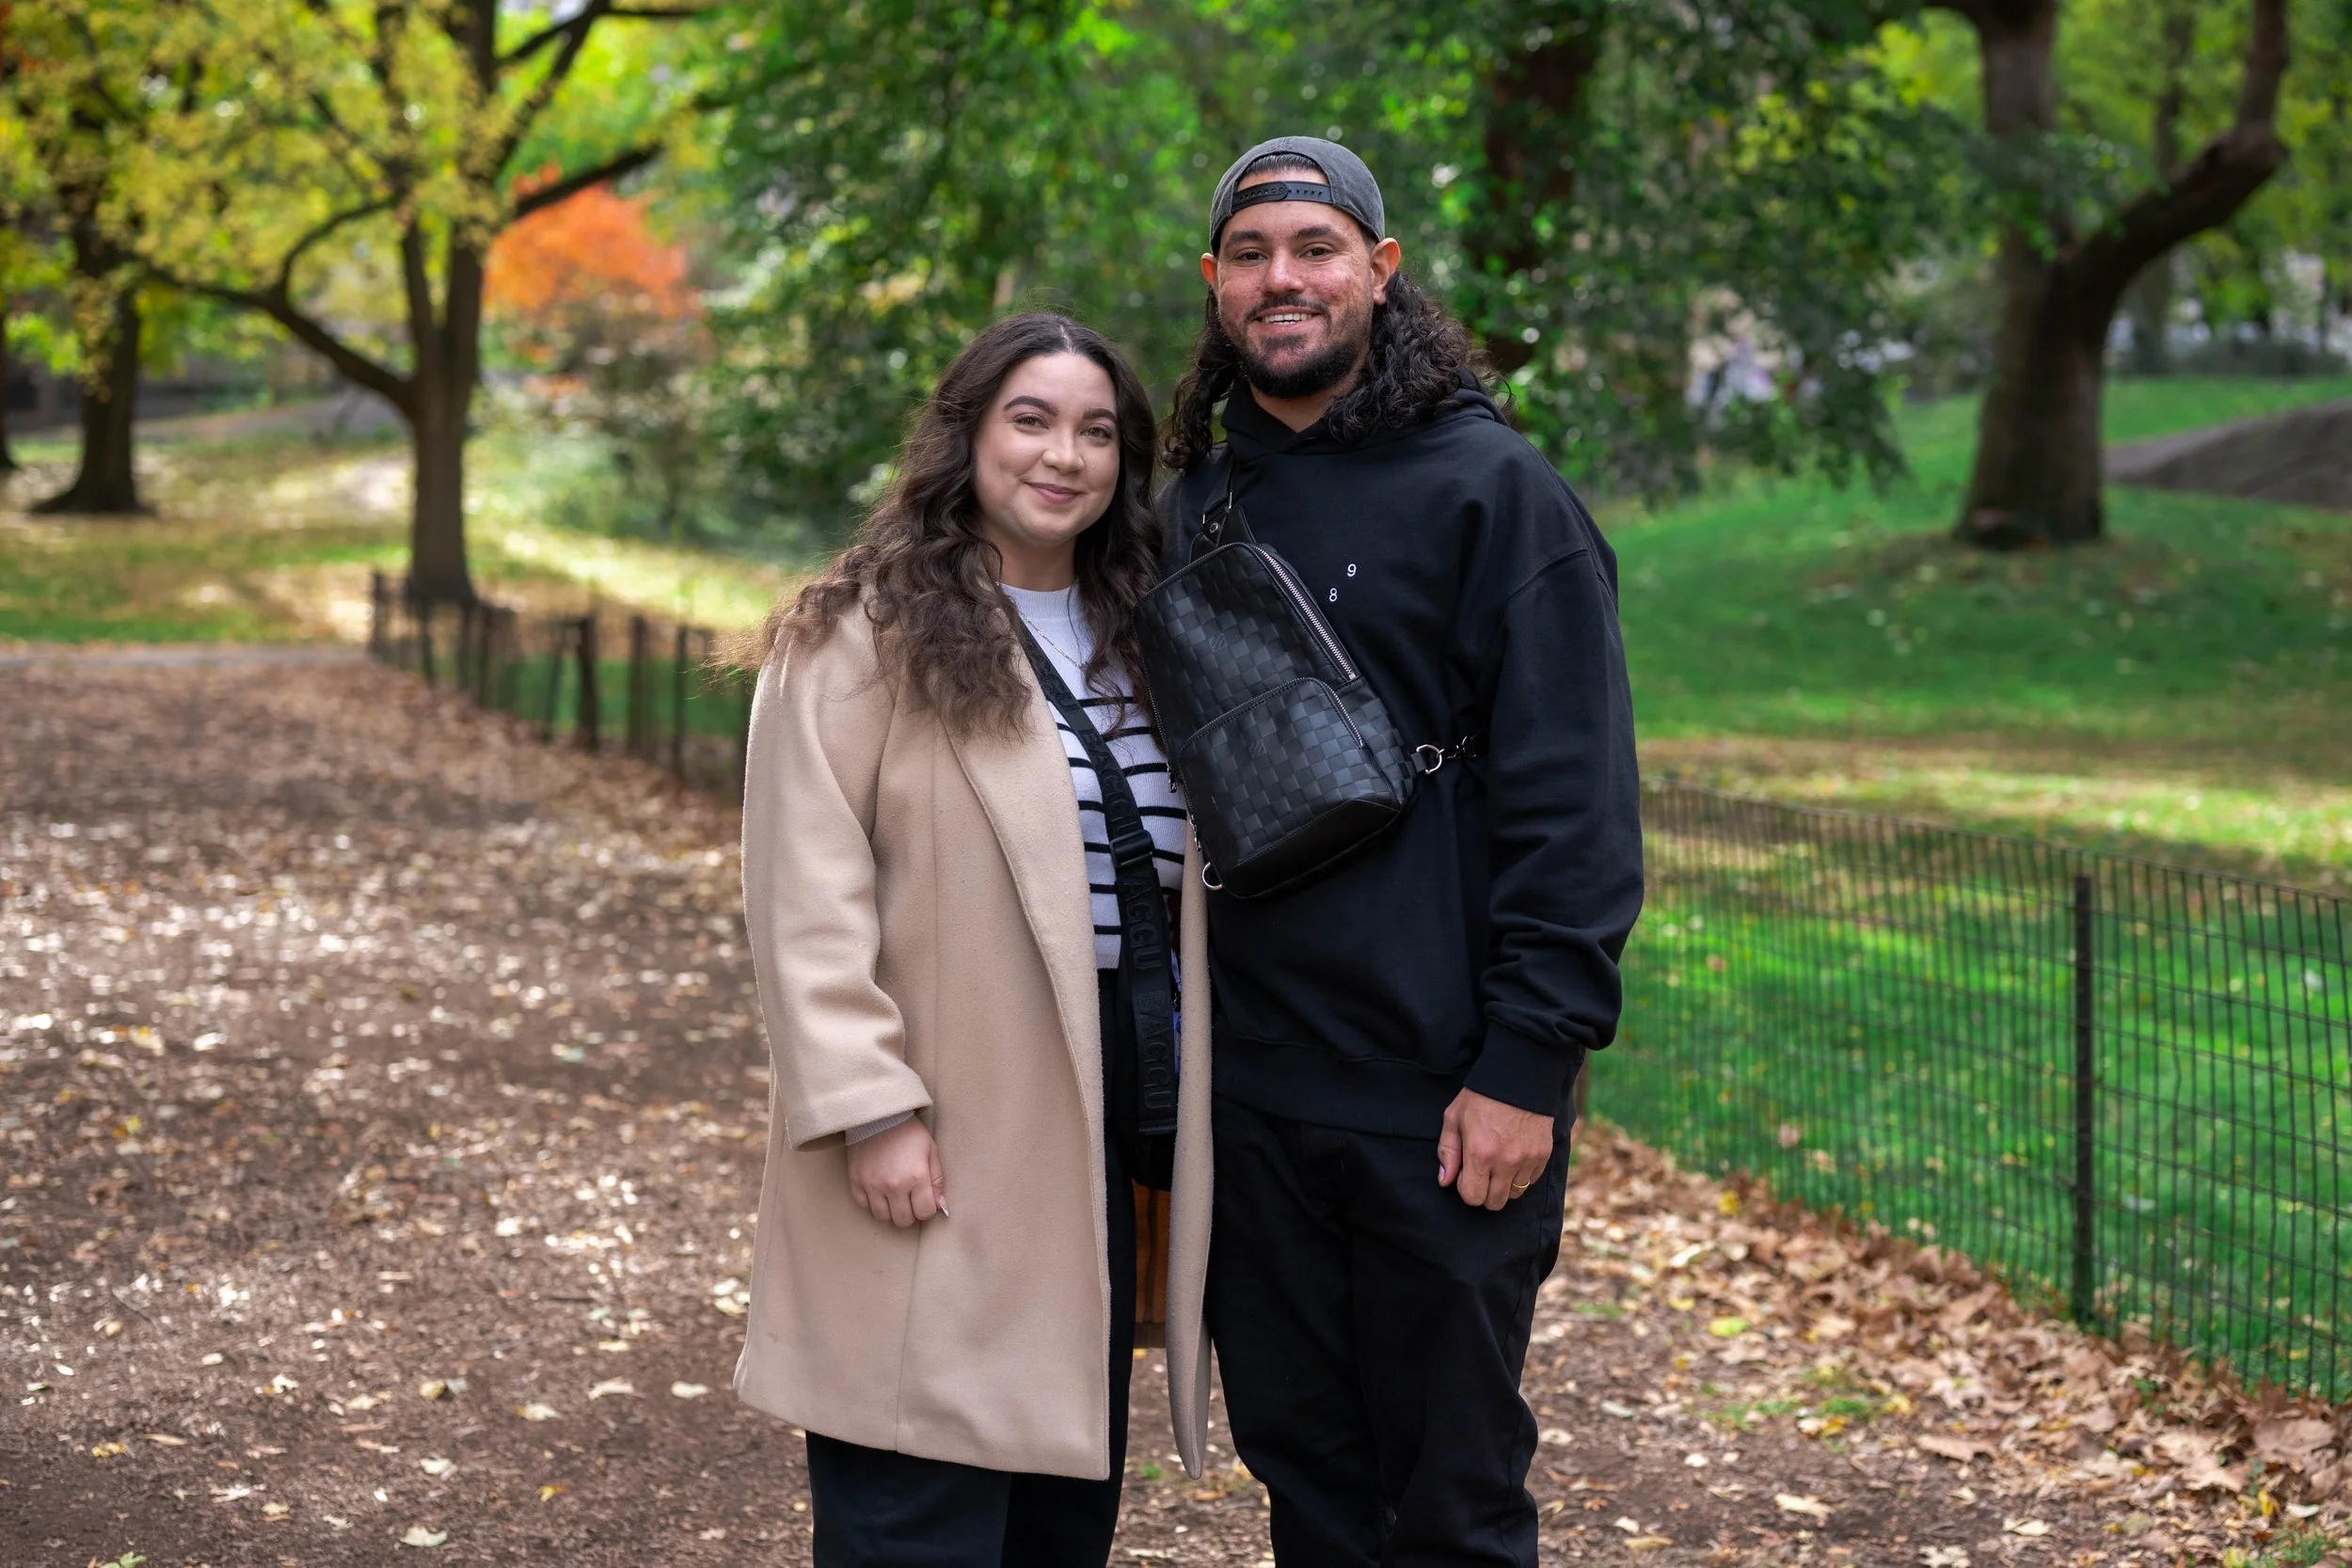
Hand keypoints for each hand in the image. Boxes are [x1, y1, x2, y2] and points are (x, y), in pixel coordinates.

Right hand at [845, 1117, 946, 1226]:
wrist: (878, 1114)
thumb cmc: (908, 1131)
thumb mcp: (930, 1151)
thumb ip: (937, 1180)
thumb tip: (940, 1205)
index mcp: (916, 1177)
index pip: (925, 1213)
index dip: (927, 1209)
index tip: (924, 1199)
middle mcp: (894, 1185)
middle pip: (903, 1220)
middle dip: (909, 1213)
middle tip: (909, 1199)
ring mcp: (872, 1185)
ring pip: (882, 1216)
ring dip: (890, 1210)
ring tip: (893, 1194)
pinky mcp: (856, 1181)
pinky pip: (863, 1205)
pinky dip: (872, 1202)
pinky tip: (878, 1189)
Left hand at [1437, 1088, 1553, 1210]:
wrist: (1519, 1077)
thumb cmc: (1481, 1097)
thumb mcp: (1454, 1118)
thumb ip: (1447, 1152)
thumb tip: (1445, 1181)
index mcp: (1480, 1154)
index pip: (1472, 1197)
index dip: (1466, 1189)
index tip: (1466, 1173)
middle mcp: (1505, 1162)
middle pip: (1495, 1203)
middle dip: (1484, 1192)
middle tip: (1481, 1172)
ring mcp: (1527, 1160)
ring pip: (1515, 1194)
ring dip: (1504, 1185)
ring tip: (1498, 1163)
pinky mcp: (1543, 1155)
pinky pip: (1531, 1181)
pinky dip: (1521, 1175)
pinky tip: (1514, 1156)